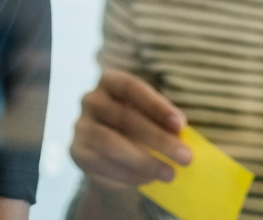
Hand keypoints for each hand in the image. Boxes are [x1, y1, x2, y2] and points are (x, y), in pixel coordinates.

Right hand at [71, 69, 189, 189]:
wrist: (108, 153)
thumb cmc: (137, 127)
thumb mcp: (150, 117)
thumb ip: (162, 122)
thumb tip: (181, 135)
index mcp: (110, 81)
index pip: (132, 88)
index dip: (157, 106)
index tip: (181, 125)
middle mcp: (91, 100)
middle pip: (125, 118)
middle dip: (159, 140)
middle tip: (185, 157)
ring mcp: (81, 126)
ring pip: (112, 144)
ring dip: (144, 162)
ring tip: (169, 174)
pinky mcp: (77, 152)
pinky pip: (102, 165)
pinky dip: (129, 175)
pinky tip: (148, 180)